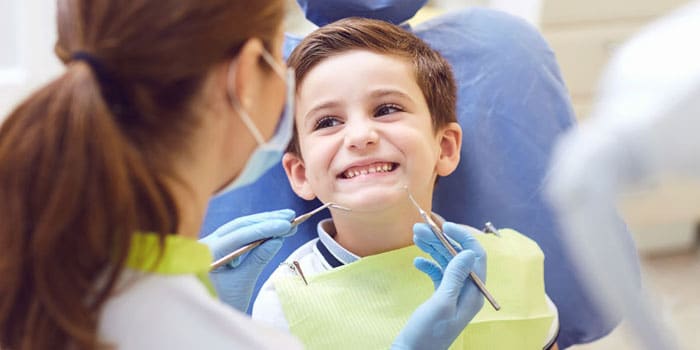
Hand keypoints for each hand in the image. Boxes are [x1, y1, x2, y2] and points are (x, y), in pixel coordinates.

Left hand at [199, 209, 296, 311]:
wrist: (210, 316)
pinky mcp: (220, 247)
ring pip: (241, 228)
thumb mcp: (243, 283)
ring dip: (265, 223)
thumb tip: (277, 239)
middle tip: (290, 216)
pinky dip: (258, 232)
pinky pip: (240, 235)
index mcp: (208, 253)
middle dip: (267, 220)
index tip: (286, 224)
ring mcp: (212, 244)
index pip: (240, 235)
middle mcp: (207, 243)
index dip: (265, 228)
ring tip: (288, 220)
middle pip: (240, 226)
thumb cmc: (223, 303)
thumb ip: (259, 259)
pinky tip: (274, 229)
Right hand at [392, 222, 486, 349]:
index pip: (476, 256)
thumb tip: (469, 251)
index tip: (444, 225)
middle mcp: (467, 291)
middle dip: (441, 240)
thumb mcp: (442, 302)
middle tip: (419, 228)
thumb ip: (455, 276)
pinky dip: (427, 265)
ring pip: (446, 263)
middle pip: (458, 257)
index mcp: (474, 293)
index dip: (463, 237)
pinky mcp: (441, 298)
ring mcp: (454, 294)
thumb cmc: (427, 332)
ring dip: (432, 248)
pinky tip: (416, 262)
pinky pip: (438, 274)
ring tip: (415, 236)